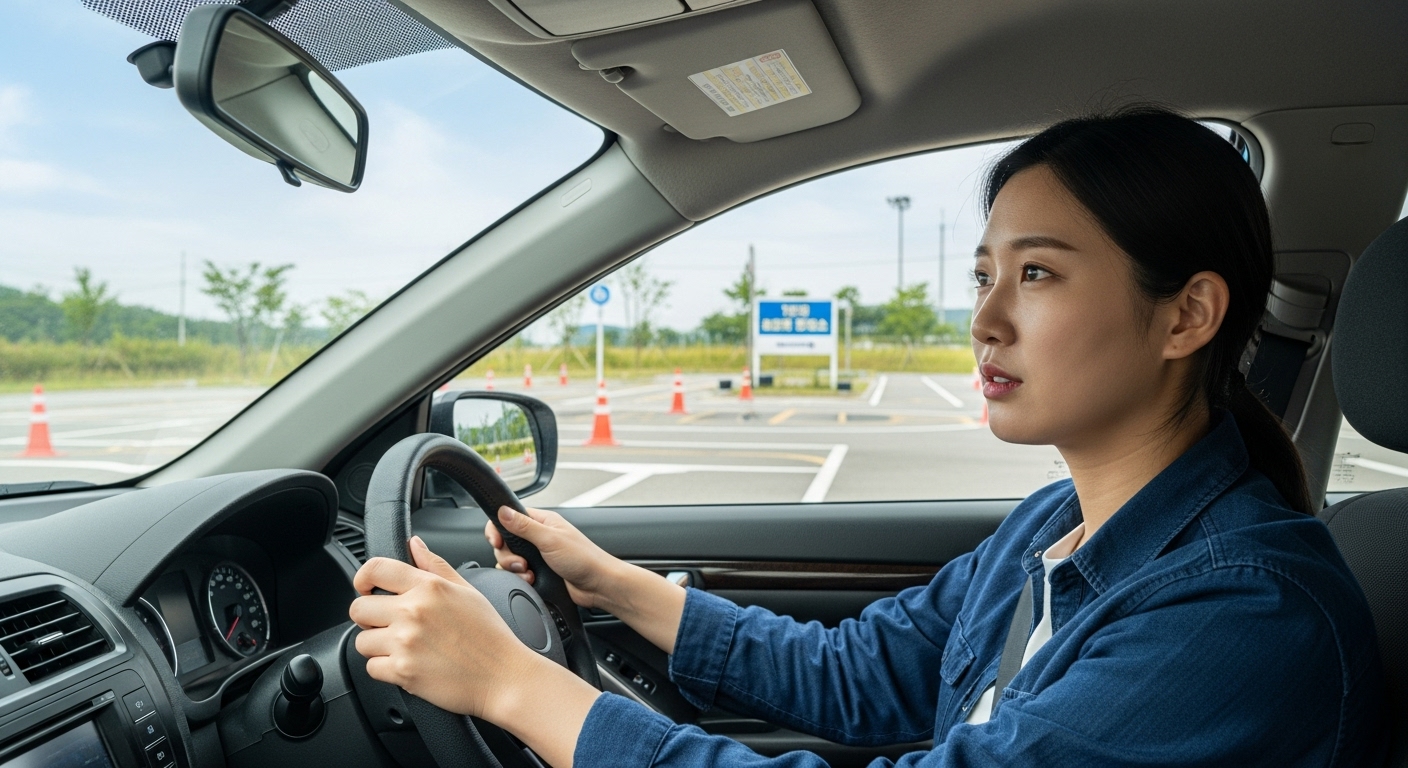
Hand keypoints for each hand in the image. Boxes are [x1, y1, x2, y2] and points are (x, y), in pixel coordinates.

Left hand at [350, 536, 540, 718]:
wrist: (504, 677)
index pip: (375, 569)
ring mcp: (405, 642)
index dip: (363, 579)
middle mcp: (413, 611)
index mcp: (429, 587)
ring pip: (361, 641)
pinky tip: (409, 664)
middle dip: (369, 617)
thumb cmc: (490, 636)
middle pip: (359, 608)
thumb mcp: (468, 591)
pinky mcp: (402, 671)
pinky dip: (385, 669)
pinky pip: (371, 667)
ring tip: (404, 647)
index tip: (366, 588)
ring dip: (377, 646)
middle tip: (389, 625)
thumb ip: (436, 565)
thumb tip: (414, 544)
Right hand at [486, 506, 620, 608]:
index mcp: (542, 521)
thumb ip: (524, 526)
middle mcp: (538, 536)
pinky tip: (532, 580)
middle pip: (505, 542)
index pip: (509, 517)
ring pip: (510, 559)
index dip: (497, 528)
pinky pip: (518, 574)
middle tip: (521, 562)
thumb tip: (503, 510)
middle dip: (507, 555)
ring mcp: (538, 555)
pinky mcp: (539, 571)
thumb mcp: (550, 539)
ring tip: (529, 573)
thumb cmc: (584, 558)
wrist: (598, 585)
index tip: (496, 541)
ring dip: (514, 569)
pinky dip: (521, 578)